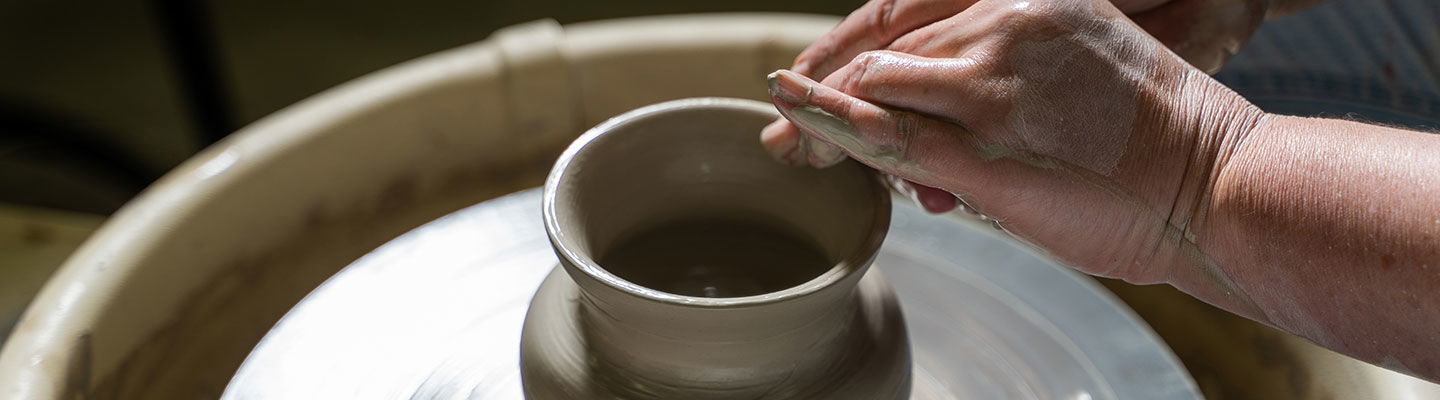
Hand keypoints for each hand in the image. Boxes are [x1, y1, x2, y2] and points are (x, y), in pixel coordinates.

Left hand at [765, 0, 1263, 282]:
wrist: (1221, 183)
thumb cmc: (1162, 155)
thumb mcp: (1084, 90)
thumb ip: (1010, 97)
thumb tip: (947, 141)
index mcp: (1031, 7)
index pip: (923, 23)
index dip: (869, 56)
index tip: (828, 82)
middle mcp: (1006, 21)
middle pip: (892, 46)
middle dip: (834, 86)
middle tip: (788, 116)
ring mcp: (992, 73)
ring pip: (880, 79)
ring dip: (826, 110)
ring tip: (789, 135)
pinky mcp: (983, 128)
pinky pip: (886, 121)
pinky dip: (830, 120)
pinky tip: (794, 116)